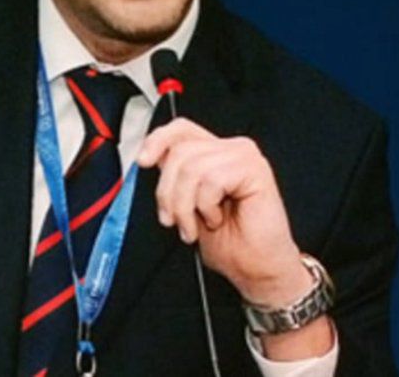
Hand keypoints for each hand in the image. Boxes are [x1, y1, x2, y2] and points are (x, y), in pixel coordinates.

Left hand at [136, 117, 310, 306]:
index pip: (181, 129)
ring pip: (191, 167)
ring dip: (186, 206)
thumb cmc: (230, 243)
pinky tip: (218, 218)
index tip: (142, 162)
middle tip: (175, 221)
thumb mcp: (187, 204)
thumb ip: (174, 176)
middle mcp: (231, 149)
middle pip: (180, 151)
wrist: (257, 268)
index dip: (157, 140)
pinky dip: (207, 206)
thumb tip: (149, 158)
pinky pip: (212, 179)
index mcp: (215, 154)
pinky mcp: (255, 169)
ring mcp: (245, 156)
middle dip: (168, 193)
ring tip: (197, 226)